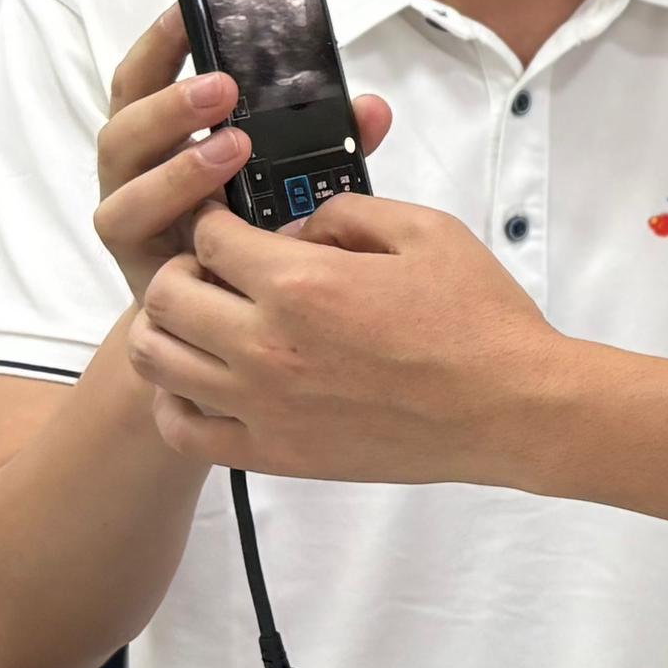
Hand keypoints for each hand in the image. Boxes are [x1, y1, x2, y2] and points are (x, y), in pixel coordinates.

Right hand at [91, 8, 392, 302]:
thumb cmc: (259, 230)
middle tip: (224, 87)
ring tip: (233, 148)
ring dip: (177, 167)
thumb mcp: (292, 174)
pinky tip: (219, 220)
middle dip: (171, 106)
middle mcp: (134, 177)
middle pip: (122, 131)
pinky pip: (142, 245)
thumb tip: (372, 107)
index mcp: (160, 141)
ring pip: (124, 192)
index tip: (187, 8)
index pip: (144, 82)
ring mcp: (132, 225)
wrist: (226, 317)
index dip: (159, 43)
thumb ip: (326, 139)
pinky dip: (177, 223)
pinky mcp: (142, 272)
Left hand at [130, 196, 561, 484]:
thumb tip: (295, 228)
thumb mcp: (426, 231)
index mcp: (302, 285)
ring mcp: (264, 406)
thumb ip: (346, 214)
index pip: (209, 237)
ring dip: (166, 328)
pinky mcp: (275, 452)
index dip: (215, 220)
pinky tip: (205, 381)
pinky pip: (183, 430)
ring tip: (203, 321)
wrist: (511, 408)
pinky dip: (175, 400)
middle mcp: (266, 346)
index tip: (230, 223)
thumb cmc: (479, 320)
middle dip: (182, 268)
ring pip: (157, 360)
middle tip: (214, 269)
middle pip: (165, 296)